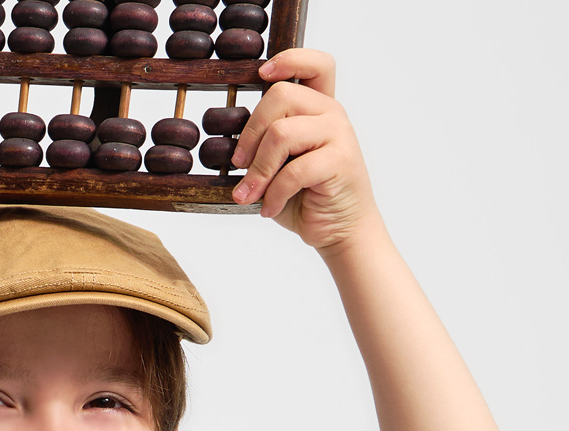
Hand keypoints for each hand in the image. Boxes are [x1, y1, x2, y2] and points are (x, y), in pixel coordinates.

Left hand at [231, 49, 382, 250]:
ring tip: (248, 194)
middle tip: (237, 164)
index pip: (315, 63)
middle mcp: (331, 113)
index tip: (261, 75)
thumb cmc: (306, 198)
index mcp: (318, 107)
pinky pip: (293, 170)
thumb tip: (227, 142)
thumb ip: (265, 145)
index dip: (288, 60)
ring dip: (257, 170)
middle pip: (280, 95)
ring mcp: (339, 134)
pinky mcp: (341, 161)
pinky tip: (269, 209)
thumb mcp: (279, 166)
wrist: (339, 231)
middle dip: (250, 133)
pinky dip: (274, 194)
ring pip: (281, 133)